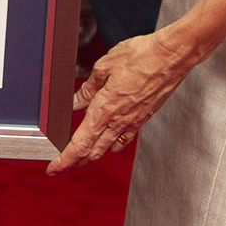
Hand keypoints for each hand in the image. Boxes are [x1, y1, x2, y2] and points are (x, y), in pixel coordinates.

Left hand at [47, 24, 208, 173]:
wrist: (172, 57)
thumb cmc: (141, 56)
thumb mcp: (104, 66)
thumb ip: (88, 88)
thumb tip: (76, 101)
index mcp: (104, 110)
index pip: (80, 145)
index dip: (64, 161)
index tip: (53, 169)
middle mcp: (119, 122)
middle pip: (91, 153)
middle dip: (74, 162)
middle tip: (61, 166)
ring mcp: (133, 122)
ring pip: (107, 148)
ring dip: (92, 155)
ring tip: (80, 156)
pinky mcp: (144, 118)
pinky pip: (124, 139)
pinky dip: (111, 145)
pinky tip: (108, 142)